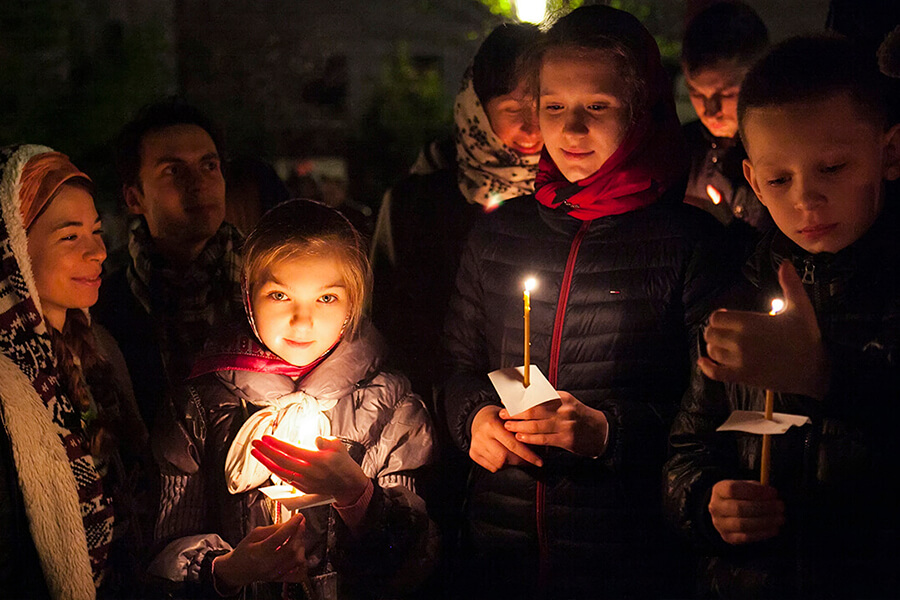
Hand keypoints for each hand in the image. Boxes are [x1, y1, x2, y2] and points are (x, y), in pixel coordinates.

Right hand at [214, 513, 307, 587]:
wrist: (237, 570)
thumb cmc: (244, 552)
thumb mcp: (253, 535)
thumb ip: (272, 529)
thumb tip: (288, 523)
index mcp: (259, 552)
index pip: (279, 537)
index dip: (291, 525)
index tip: (299, 517)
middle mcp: (268, 565)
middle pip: (291, 549)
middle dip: (299, 533)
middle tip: (301, 523)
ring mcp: (275, 574)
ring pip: (297, 560)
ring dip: (301, 546)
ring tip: (297, 537)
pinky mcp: (280, 579)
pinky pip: (298, 574)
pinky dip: (302, 562)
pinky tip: (299, 553)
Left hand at [251, 435, 369, 505]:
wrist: (347, 485)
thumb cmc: (342, 463)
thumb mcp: (339, 446)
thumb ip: (326, 441)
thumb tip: (316, 439)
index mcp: (318, 460)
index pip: (292, 450)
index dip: (277, 444)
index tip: (266, 437)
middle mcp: (309, 472)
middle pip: (282, 462)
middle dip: (266, 451)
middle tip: (255, 442)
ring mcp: (305, 482)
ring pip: (280, 472)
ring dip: (265, 462)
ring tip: (256, 452)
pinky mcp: (303, 488)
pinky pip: (285, 479)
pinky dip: (274, 470)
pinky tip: (268, 463)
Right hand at [469, 405, 542, 471]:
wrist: (477, 417)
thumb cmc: (498, 417)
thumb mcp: (509, 417)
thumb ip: (521, 428)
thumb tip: (539, 443)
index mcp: (492, 425)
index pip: (513, 444)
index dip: (527, 455)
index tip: (538, 461)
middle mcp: (482, 436)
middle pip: (505, 457)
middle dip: (520, 461)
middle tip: (530, 461)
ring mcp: (476, 446)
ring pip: (498, 464)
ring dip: (511, 464)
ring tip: (517, 458)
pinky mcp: (473, 453)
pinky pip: (492, 467)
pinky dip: (501, 466)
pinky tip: (505, 458)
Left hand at [500, 391, 608, 456]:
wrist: (599, 432)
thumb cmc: (578, 416)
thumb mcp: (566, 403)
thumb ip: (548, 400)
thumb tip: (524, 398)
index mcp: (562, 397)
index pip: (536, 397)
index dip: (519, 399)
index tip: (507, 400)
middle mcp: (564, 410)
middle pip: (534, 411)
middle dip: (515, 413)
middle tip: (503, 414)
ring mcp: (566, 425)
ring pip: (537, 425)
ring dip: (519, 426)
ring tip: (507, 426)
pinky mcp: (566, 439)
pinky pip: (544, 439)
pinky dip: (531, 438)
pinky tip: (521, 437)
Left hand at [698, 261, 828, 397]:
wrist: (815, 369)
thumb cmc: (806, 336)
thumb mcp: (801, 307)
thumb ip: (790, 284)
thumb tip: (785, 262)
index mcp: (750, 322)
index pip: (717, 318)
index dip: (719, 317)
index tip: (727, 318)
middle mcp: (741, 341)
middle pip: (710, 333)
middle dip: (715, 331)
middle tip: (725, 332)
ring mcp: (740, 361)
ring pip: (712, 351)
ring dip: (714, 347)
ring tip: (724, 345)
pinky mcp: (743, 377)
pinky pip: (715, 373)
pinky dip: (706, 367)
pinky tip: (703, 361)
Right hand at [708, 479, 784, 544]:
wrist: (725, 512)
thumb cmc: (740, 496)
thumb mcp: (745, 486)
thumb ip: (757, 489)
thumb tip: (772, 494)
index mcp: (718, 490)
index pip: (733, 489)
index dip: (755, 491)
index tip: (773, 493)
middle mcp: (715, 507)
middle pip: (739, 508)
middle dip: (764, 508)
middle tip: (781, 506)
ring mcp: (720, 524)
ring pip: (743, 524)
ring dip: (765, 521)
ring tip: (780, 518)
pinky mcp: (728, 537)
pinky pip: (746, 537)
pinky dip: (762, 533)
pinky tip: (774, 528)